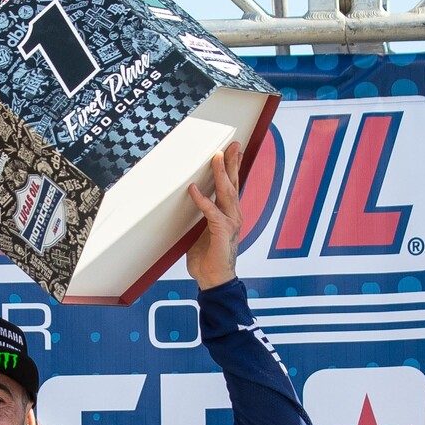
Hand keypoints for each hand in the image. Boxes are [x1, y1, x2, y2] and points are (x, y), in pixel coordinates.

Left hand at [185, 142, 245, 288]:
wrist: (215, 280)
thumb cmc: (208, 258)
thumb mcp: (203, 232)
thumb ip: (201, 217)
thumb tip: (190, 203)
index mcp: (230, 214)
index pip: (232, 186)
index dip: (233, 167)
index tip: (232, 151)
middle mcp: (234, 216)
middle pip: (234, 184)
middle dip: (232, 162)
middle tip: (232, 144)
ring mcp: (231, 223)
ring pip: (226, 193)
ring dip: (221, 174)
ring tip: (217, 157)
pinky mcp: (223, 232)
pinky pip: (211, 212)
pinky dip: (202, 200)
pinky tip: (193, 189)